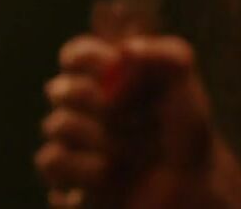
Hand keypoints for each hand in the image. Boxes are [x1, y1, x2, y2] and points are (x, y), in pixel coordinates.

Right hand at [35, 29, 240, 208]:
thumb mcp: (188, 91)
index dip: (86, 59)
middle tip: (133, 120)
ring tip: (131, 155)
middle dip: (97, 104)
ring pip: (58, 125)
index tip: (110, 69)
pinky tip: (110, 176)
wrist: (187, 191)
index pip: (76, 55)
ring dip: (99, 141)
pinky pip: (52, 160)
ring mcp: (72, 140)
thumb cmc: (187, 138)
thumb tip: (125, 48)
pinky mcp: (65, 175)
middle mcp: (85, 106)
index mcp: (108, 78)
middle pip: (59, 89)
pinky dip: (83, 170)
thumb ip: (167, 56)